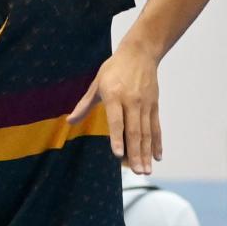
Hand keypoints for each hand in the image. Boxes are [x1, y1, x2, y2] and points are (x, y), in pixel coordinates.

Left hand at [67, 43, 161, 173]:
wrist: (140, 53)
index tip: (119, 155)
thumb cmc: (114, 68)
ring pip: (146, 133)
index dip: (118, 138)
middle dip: (136, 153)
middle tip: (137, 172)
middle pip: (134, 131)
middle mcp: (132, 102)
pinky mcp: (154, 105)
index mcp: (114, 96)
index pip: (116, 120)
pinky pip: (156, 127)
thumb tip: (69, 121)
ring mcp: (145, 104)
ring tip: (145, 170)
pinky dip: (157, 143)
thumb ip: (84, 105)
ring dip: (146, 153)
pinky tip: (157, 157)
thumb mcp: (96, 84)